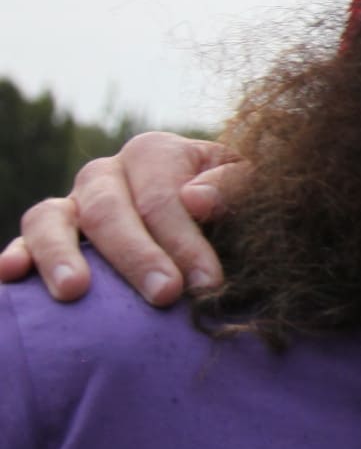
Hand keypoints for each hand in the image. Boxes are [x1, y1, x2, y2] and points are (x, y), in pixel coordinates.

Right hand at [0, 134, 250, 304]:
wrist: (209, 213)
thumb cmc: (232, 205)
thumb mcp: (248, 188)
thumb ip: (234, 187)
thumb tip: (198, 199)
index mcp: (153, 154)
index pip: (164, 199)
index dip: (186, 241)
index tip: (208, 283)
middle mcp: (105, 174)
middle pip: (110, 211)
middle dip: (137, 256)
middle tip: (164, 295)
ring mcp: (71, 203)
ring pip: (51, 217)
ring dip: (60, 254)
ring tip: (74, 292)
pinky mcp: (47, 234)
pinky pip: (24, 238)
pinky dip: (16, 254)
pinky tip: (8, 273)